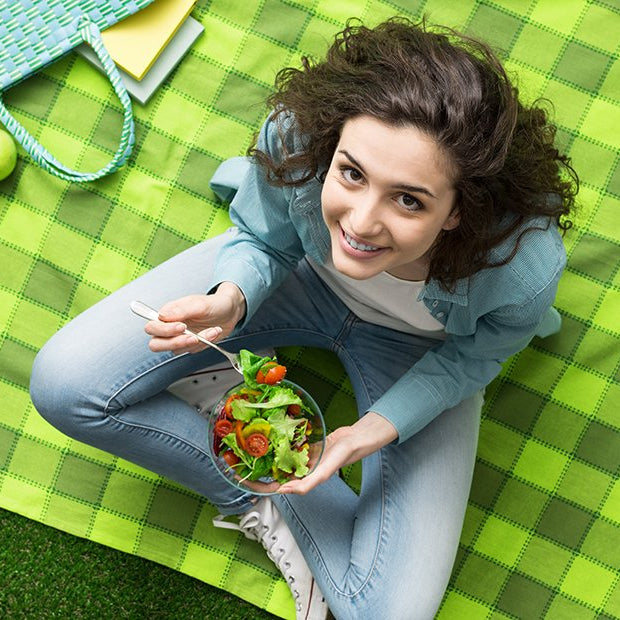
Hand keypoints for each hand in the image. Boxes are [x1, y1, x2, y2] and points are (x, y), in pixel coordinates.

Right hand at [144, 283, 245, 354]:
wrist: (229, 312)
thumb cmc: (213, 304)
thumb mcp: (199, 304)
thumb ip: (181, 310)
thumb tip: (162, 315)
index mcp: (167, 314)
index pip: (152, 327)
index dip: (164, 330)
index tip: (181, 326)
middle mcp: (170, 328)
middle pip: (156, 344)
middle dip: (174, 342)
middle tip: (192, 337)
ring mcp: (179, 338)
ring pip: (175, 350)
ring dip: (195, 342)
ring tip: (211, 331)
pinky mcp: (190, 346)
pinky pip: (192, 351)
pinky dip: (204, 343)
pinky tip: (213, 332)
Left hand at [242, 412, 397, 495]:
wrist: (354, 438)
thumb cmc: (342, 457)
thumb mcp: (324, 473)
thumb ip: (307, 484)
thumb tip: (284, 491)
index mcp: (304, 479)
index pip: (278, 487)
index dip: (262, 486)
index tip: (246, 482)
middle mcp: (301, 470)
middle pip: (276, 473)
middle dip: (259, 471)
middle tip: (241, 466)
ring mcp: (303, 457)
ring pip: (281, 460)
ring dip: (268, 457)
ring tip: (251, 451)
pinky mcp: (306, 446)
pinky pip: (290, 447)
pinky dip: (280, 444)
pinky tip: (271, 438)